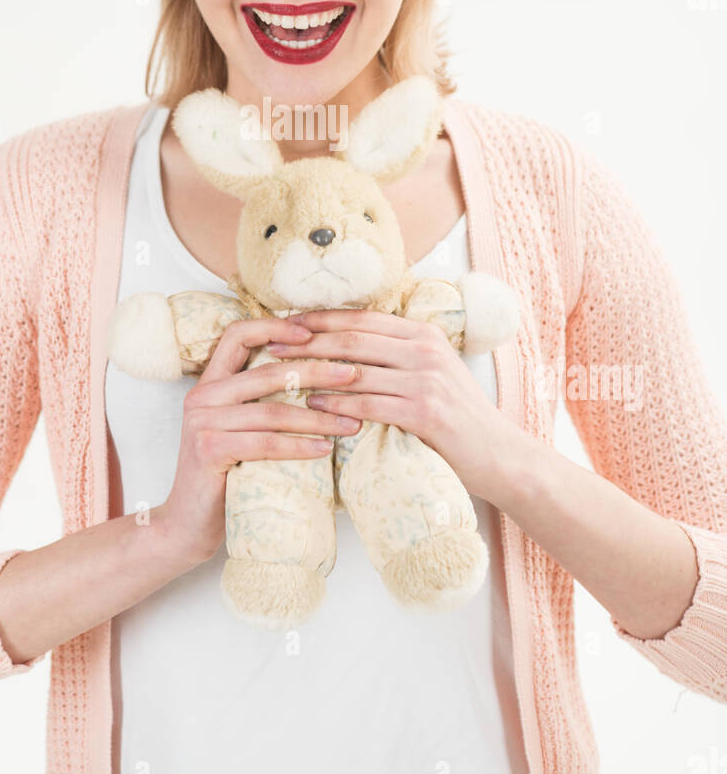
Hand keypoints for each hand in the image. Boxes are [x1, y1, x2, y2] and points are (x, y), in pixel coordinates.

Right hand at [155, 315, 362, 564]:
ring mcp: (202, 422)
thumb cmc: (226, 475)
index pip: (238, 334)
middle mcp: (202, 395)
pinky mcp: (208, 450)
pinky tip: (325, 449)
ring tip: (352, 423)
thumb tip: (322, 378)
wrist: (188, 525)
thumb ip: (261, 400)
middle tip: (355, 376)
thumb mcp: (241, 429)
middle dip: (317, 371)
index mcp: (210, 382)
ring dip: (319, 416)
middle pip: (268, 370)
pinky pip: (265, 442)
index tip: (314, 333)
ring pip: (272, 410)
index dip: (275, 327)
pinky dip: (299, 446)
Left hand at [266, 307, 528, 503]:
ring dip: (314, 371)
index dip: (322, 318)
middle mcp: (425, 350)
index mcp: (424, 335)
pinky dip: (336, 403)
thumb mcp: (432, 374)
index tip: (288, 323)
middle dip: (308, 340)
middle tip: (273, 345)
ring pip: (355, 369)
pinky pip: (368, 403)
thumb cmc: (458, 418)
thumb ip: (397, 357)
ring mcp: (426, 379)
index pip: (362, 318)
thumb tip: (346, 348)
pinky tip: (312, 404)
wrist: (501, 455)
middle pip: (353, 338)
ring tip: (282, 374)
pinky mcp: (425, 411)